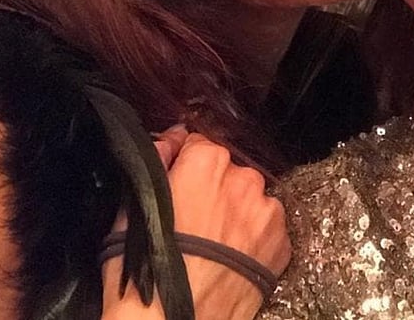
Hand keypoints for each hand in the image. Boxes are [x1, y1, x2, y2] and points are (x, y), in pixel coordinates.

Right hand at [101, 126, 289, 319]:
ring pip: (251, 199)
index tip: (178, 186)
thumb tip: (170, 139)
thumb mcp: (131, 210)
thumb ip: (155, 163)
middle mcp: (244, 180)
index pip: (199, 145)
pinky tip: (233, 258)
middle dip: (213, 189)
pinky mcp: (282, 245)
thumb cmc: (146, 274)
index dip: (185, 165)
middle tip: (193, 222)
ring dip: (236, 212)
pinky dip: (254, 237)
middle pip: (229, 172)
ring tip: (214, 245)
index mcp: (206, 163)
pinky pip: (269, 228)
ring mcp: (268, 212)